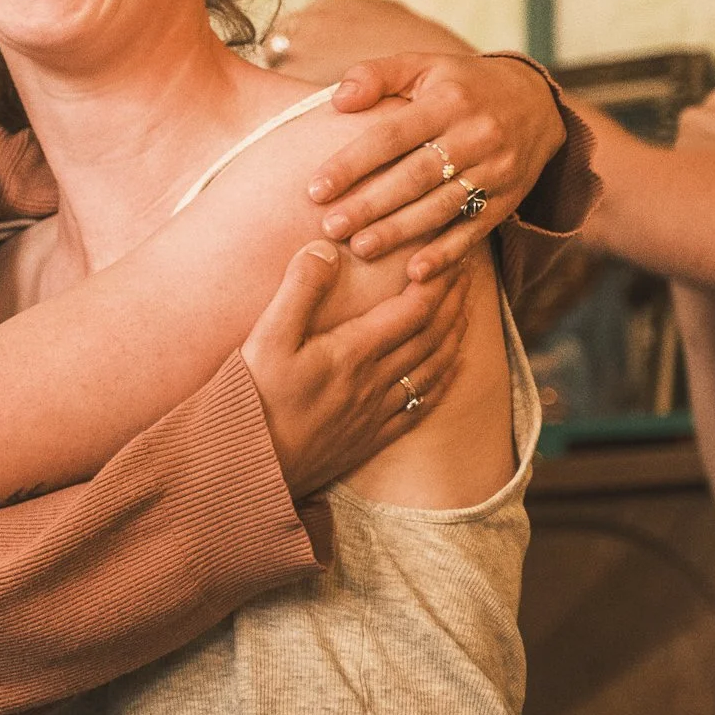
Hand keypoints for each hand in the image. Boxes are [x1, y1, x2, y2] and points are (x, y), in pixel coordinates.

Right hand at [240, 242, 470, 498]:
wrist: (248, 465)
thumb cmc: (252, 398)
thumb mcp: (266, 337)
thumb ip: (298, 290)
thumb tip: (327, 249)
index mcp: (353, 353)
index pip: (413, 310)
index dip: (437, 281)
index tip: (449, 255)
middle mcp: (374, 382)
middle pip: (431, 336)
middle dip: (453, 300)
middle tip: (466, 272)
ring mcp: (376, 412)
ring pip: (433, 369)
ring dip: (455, 336)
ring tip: (466, 311)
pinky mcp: (370, 438)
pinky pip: (421, 406)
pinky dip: (444, 381)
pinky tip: (449, 370)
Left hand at [309, 53, 565, 280]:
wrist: (537, 103)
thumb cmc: (462, 85)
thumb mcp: (423, 65)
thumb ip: (377, 75)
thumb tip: (337, 101)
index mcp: (448, 102)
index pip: (392, 135)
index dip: (352, 163)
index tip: (316, 189)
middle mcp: (475, 136)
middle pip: (415, 176)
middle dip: (371, 205)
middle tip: (330, 227)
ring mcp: (495, 170)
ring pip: (442, 206)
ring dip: (400, 231)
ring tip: (360, 248)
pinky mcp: (508, 199)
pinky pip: (475, 229)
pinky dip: (446, 253)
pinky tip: (416, 273)